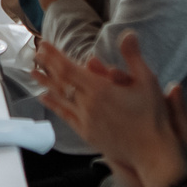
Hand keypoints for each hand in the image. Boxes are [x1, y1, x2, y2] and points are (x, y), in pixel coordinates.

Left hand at [34, 34, 186, 186]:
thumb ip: (133, 56)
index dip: (55, 55)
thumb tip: (128, 32)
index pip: (69, 68)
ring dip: (46, 83)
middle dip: (48, 65)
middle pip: (61, 81)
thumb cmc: (153, 116)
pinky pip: (66, 115)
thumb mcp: (147, 81)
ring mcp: (85, 120)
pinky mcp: (87, 133)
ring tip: (33, 72)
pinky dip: (54, 104)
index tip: (44, 45)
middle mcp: (88, 104)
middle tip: (36, 53)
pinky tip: (46, 97)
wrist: (151, 153)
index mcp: (100, 89)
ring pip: (60, 97)